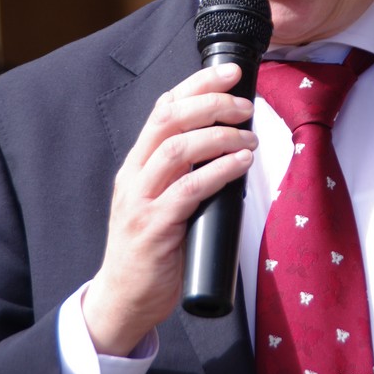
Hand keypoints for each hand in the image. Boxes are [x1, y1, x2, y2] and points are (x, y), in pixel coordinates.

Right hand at [81, 62, 255, 355]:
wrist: (123, 300)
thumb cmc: (153, 248)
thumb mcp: (162, 198)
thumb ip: (185, 171)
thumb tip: (234, 144)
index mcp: (138, 163)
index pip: (163, 108)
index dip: (197, 84)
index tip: (230, 73)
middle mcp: (135, 175)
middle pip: (168, 119)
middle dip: (211, 102)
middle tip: (246, 106)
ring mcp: (141, 201)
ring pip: (177, 149)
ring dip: (220, 136)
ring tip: (250, 139)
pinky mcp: (154, 229)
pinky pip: (188, 190)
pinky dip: (219, 171)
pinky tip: (240, 165)